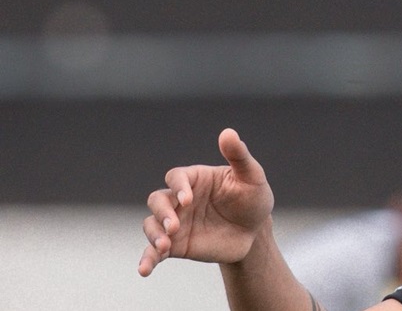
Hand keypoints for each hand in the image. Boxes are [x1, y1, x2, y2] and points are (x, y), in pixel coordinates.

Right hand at [138, 128, 274, 276]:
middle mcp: (180, 200)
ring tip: (165, 246)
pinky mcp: (176, 245)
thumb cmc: (253, 199)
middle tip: (175, 226)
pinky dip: (147, 259)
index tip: (188, 199)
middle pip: (157, 200)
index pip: (176, 177)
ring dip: (154, 234)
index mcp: (195, 179)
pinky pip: (154, 251)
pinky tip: (145, 269)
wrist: (255, 233)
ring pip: (151, 224)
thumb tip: (228, 133)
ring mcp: (176, 223)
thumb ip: (238, 156)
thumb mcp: (252, 177)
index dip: (178, 187)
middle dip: (163, 212)